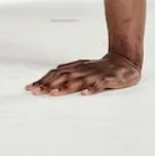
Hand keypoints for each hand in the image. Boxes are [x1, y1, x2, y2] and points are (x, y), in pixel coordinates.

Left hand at [25, 52, 141, 95]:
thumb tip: (49, 76)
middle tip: (36, 92)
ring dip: (66, 87)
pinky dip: (93, 89)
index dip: (43, 80)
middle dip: (49, 85)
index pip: (56, 73)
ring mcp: (95, 74)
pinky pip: (100, 84)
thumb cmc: (100, 68)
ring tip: (54, 93)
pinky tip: (85, 94)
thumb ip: (67, 73)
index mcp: (76, 68)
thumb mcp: (82, 68)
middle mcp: (83, 70)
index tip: (30, 88)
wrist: (125, 60)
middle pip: (63, 77)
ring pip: (79, 81)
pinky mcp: (109, 79)